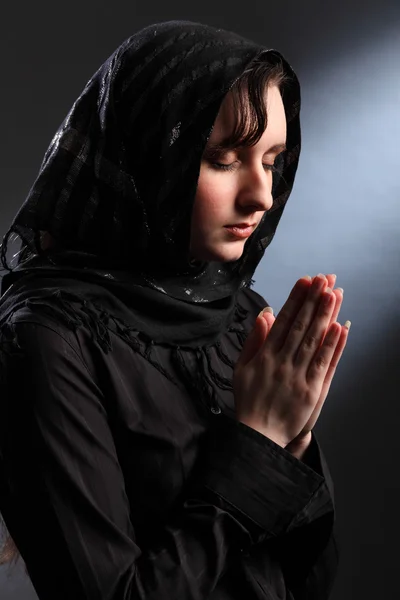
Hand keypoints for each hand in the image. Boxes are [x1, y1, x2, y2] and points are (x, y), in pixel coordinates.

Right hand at [233, 274, 349, 446]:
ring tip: (333, 294)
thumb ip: (253, 340)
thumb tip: (265, 315)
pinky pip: (323, 364)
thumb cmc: (249, 401)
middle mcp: (281, 362)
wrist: (258, 435)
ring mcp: (297, 376)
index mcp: (264, 355)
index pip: (283, 321)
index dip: (295, 299)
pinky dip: (332, 345)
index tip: (304, 281)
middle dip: (312, 300)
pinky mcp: (311, 390)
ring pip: (313, 340)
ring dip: (324, 315)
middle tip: (323, 279)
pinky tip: (339, 327)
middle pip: (300, 325)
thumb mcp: (241, 368)